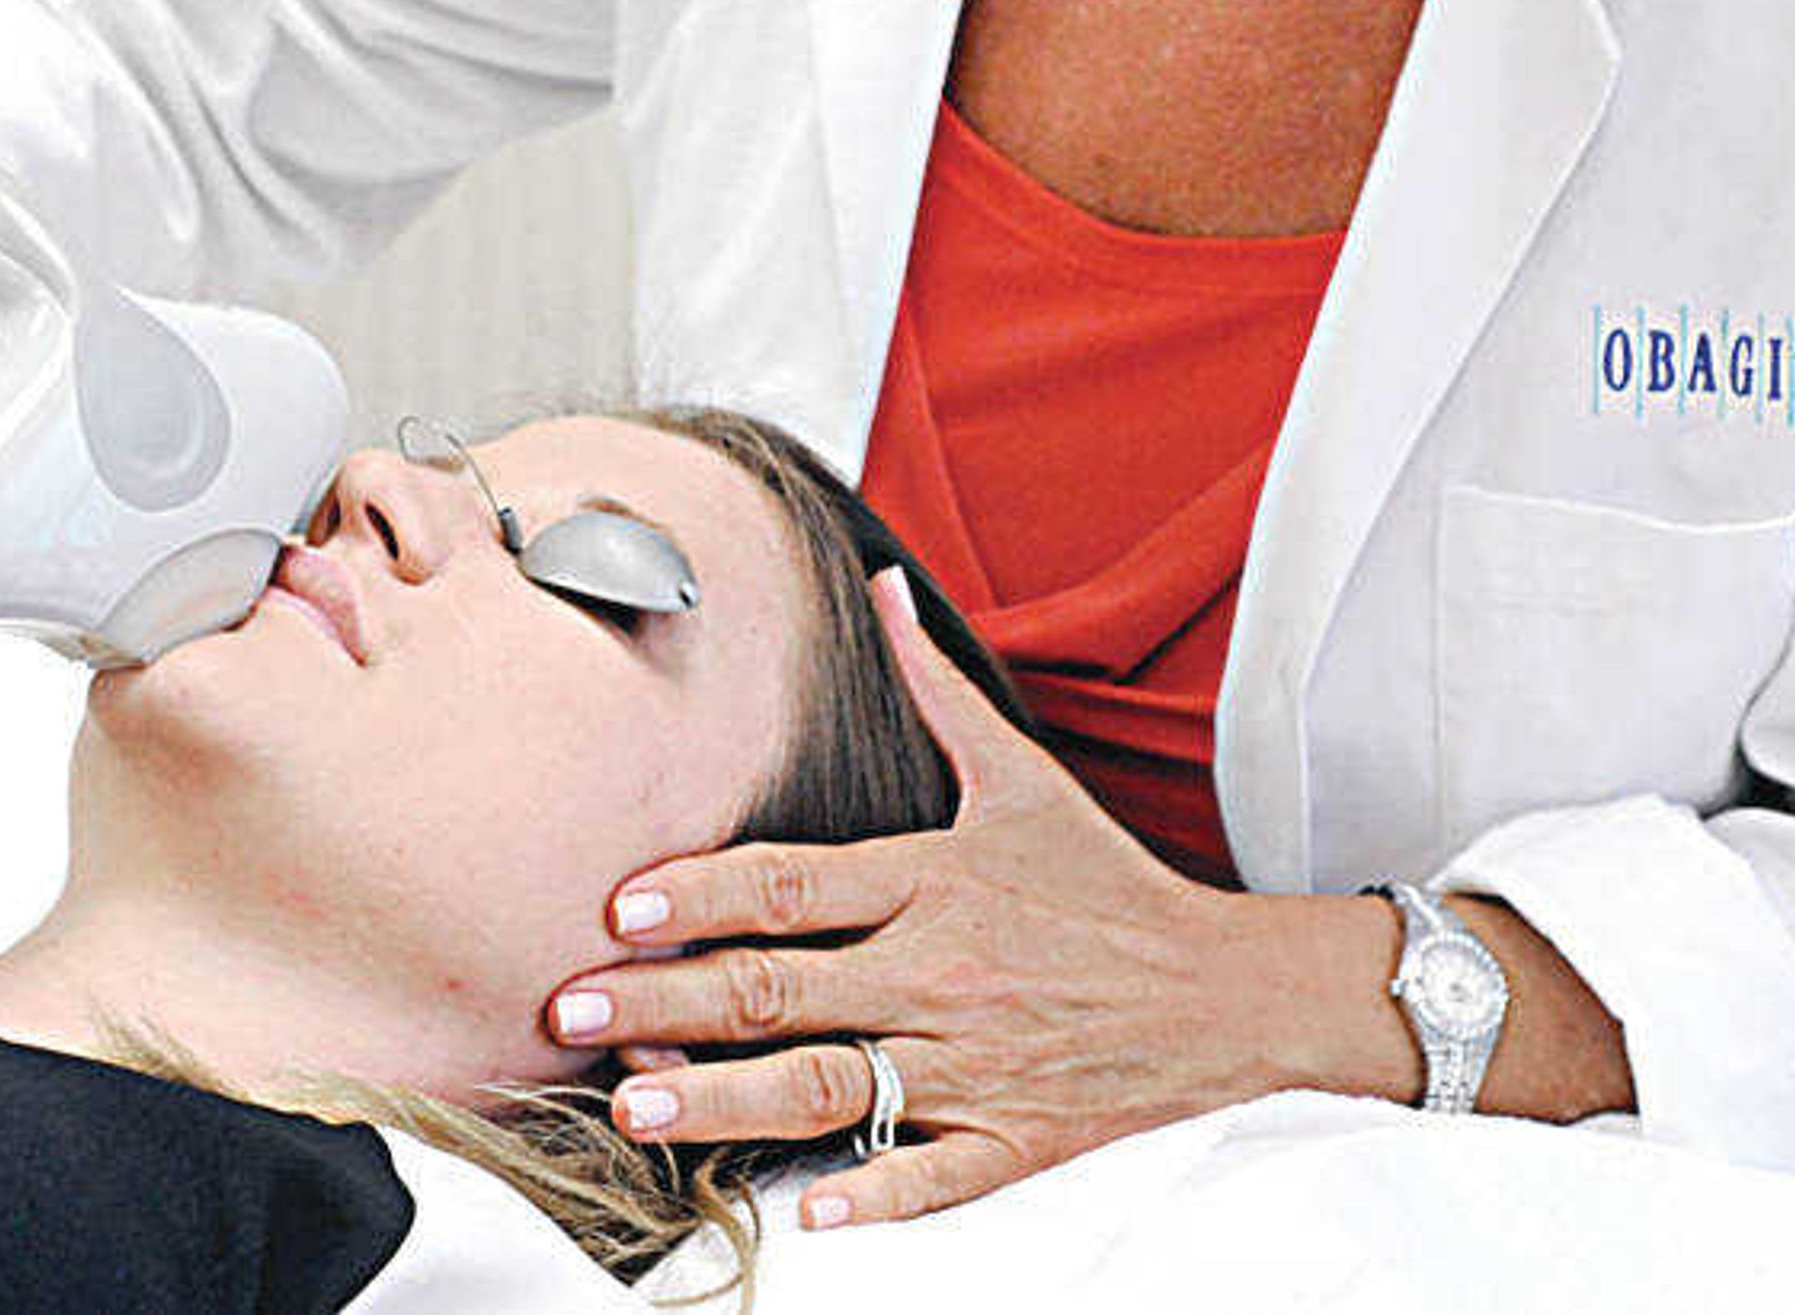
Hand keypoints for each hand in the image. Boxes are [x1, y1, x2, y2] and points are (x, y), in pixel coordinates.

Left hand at [542, 570, 1394, 1230]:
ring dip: (722, 1101)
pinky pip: (931, 1174)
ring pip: (828, 1084)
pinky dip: (872, 1193)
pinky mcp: (1012, 1137)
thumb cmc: (1107, 884)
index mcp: (935, 880)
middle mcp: (942, 972)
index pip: (791, 885)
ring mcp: (973, 1063)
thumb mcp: (1022, 774)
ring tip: (635, 1110)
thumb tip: (883, 586)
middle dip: (661, 1002)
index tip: (618, 908)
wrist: (1225, 990)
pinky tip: (805, 1208)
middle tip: (569, 1013)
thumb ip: (936, 688)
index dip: (698, 894)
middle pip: (778, 988)